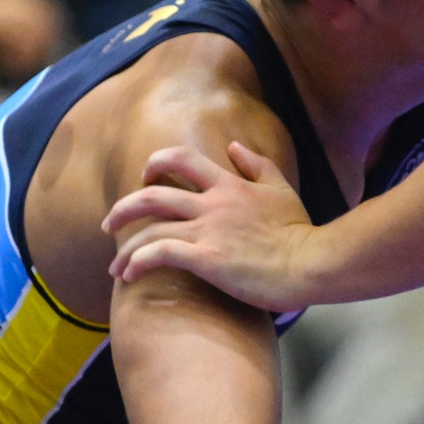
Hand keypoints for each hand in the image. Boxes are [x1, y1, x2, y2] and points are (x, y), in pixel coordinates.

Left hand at [103, 142, 316, 312]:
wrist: (312, 263)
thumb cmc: (299, 231)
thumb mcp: (281, 188)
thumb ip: (257, 165)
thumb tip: (234, 146)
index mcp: (229, 184)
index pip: (182, 160)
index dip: (156, 164)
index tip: (145, 179)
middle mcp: (212, 203)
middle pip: (152, 195)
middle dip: (124, 208)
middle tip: (110, 223)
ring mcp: (207, 230)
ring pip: (149, 228)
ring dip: (125, 247)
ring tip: (115, 266)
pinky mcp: (206, 259)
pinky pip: (159, 255)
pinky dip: (138, 263)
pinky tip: (130, 276)